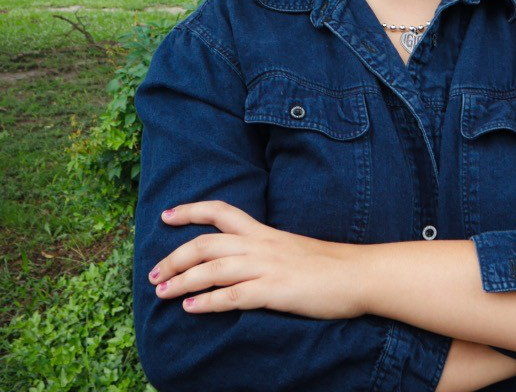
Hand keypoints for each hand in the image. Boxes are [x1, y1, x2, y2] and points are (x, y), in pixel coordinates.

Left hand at [147, 200, 363, 317]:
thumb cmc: (327, 264)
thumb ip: (265, 250)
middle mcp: (260, 245)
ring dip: (181, 281)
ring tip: (161, 292)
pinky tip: (191, 309)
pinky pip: (233, 296)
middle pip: (206, 243)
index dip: (191, 211)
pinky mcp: (274, 291)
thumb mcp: (291, 248)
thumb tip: (243, 260)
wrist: (358, 273)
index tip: (166, 215)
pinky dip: (207, 302)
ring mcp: (266, 267)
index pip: (221, 212)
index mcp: (264, 232)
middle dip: (174, 256)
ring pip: (212, 269)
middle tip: (153, 272)